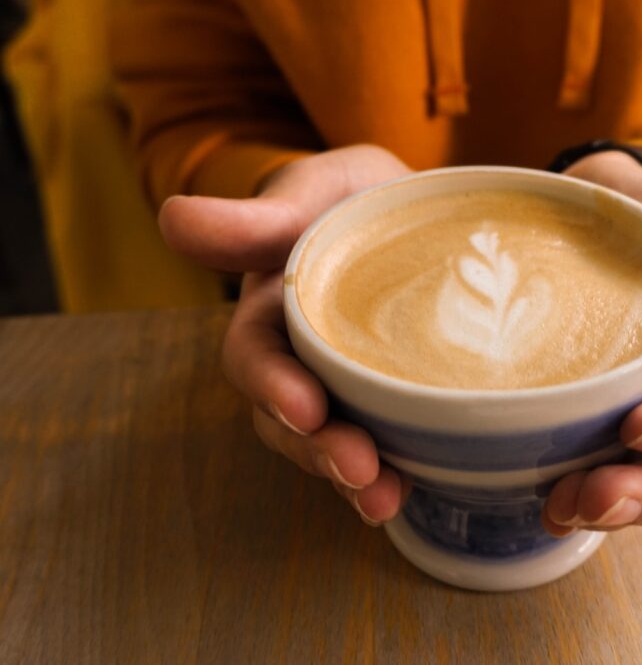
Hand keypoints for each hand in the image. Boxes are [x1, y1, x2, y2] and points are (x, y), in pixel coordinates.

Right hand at [159, 145, 412, 524]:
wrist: (417, 220)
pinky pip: (381, 449)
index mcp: (273, 311)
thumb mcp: (316, 194)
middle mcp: (301, 361)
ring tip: (383, 497)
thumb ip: (257, 216)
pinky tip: (410, 491)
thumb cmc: (352, 201)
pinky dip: (391, 474)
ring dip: (351, 477)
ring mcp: (343, 390)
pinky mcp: (387, 407)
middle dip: (316, 449)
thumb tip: (173, 217)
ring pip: (329, 443)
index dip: (272, 384)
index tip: (305, 406)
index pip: (255, 355)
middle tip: (357, 468)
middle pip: (289, 418)